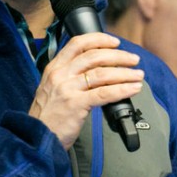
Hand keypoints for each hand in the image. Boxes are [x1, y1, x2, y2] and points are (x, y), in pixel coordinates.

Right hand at [28, 33, 143, 148]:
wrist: (37, 137)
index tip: (115, 42)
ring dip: (125, 73)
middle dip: (119, 56)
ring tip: (138, 75)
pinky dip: (123, 89)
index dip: (99, 39)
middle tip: (134, 59)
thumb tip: (98, 69)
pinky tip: (133, 88)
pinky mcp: (76, 104)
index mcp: (54, 67)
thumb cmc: (48, 115)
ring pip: (102, 73)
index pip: (78, 43)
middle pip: (95, 56)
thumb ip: (70, 76)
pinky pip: (105, 93)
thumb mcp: (52, 88)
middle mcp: (60, 74)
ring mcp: (67, 89)